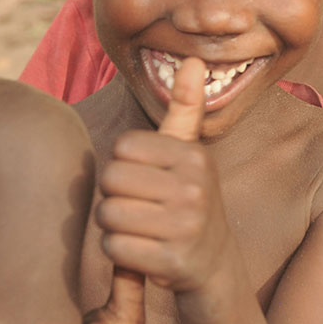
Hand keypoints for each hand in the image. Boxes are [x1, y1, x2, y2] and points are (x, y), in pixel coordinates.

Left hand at [96, 58, 232, 292]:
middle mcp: (194, 188)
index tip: (145, 181)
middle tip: (137, 209)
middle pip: (111, 180)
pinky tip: (139, 252)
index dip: (123, 166)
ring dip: (113, 226)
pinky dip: (118, 252)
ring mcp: (186, 226)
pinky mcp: (173, 262)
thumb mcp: (191, 156)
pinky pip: (114, 248)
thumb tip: (191, 58)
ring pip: (108, 214)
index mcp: (193, 156)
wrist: (214, 265)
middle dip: (114, 196)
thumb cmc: (188, 202)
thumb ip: (186, 109)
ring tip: (138, 229)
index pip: (122, 147)